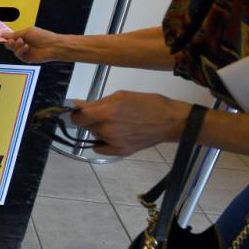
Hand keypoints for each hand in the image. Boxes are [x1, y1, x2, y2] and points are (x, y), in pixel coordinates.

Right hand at [2, 26, 62, 62]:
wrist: (52, 46)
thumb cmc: (43, 36)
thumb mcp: (27, 31)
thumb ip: (14, 34)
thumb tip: (3, 34)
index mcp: (22, 36)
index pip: (10, 37)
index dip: (4, 37)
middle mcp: (22, 44)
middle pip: (9, 44)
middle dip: (9, 42)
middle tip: (13, 40)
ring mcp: (24, 51)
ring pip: (12, 50)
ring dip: (16, 45)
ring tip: (23, 42)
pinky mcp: (26, 58)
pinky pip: (18, 55)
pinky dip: (21, 50)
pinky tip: (26, 47)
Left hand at [71, 91, 191, 155]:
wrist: (171, 121)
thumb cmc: (148, 103)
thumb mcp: (121, 96)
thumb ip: (97, 102)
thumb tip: (77, 105)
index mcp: (108, 113)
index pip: (78, 117)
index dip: (76, 113)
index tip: (80, 110)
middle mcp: (108, 130)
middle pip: (86, 126)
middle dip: (90, 119)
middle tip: (105, 113)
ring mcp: (114, 143)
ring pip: (94, 135)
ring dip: (98, 128)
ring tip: (116, 122)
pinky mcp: (121, 152)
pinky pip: (100, 149)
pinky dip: (101, 142)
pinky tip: (112, 135)